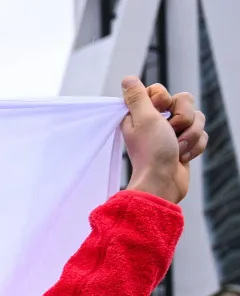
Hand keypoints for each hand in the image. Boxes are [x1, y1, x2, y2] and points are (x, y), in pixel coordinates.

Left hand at [121, 75, 206, 203]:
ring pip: (196, 118)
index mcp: (141, 114)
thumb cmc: (151, 151)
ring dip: (190, 134)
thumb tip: (128, 79)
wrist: (164, 182)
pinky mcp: (185, 145)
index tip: (159, 111)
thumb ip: (137, 97)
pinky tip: (183, 157)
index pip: (159, 90)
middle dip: (183, 118)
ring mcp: (172, 134)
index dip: (164, 99)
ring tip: (177, 149)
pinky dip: (195, 146)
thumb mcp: (143, 118)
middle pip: (184, 101)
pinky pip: (201, 134)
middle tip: (170, 132)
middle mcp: (156, 122)